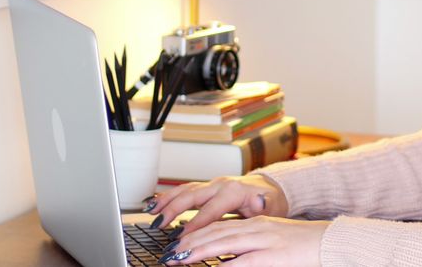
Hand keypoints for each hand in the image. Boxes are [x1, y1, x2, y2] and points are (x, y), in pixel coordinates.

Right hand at [147, 175, 287, 232]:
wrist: (271, 189)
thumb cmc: (270, 201)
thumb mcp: (271, 206)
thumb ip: (263, 205)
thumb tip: (260, 202)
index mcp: (234, 192)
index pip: (211, 209)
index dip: (195, 223)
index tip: (181, 236)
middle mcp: (220, 185)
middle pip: (192, 196)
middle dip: (173, 209)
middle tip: (159, 224)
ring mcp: (212, 185)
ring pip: (185, 190)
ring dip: (166, 200)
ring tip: (150, 212)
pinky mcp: (207, 187)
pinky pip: (184, 189)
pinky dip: (168, 195)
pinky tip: (153, 203)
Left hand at [162, 216, 328, 265]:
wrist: (332, 243)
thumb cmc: (304, 246)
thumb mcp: (273, 240)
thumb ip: (249, 246)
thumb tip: (226, 258)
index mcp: (257, 223)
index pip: (219, 225)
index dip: (195, 234)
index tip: (178, 243)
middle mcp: (257, 228)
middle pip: (215, 232)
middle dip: (190, 243)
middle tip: (170, 254)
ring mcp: (264, 241)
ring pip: (223, 243)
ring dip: (198, 252)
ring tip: (179, 259)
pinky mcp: (273, 256)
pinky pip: (242, 262)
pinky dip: (224, 266)